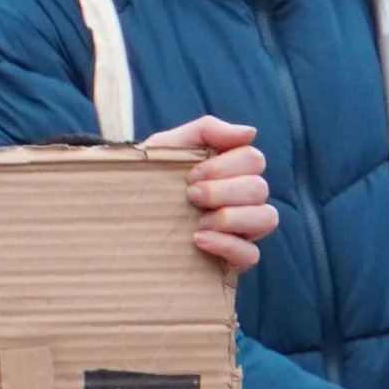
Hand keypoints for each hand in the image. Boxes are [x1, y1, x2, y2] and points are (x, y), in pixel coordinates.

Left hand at [142, 116, 277, 271]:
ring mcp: (241, 230)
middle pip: (260, 189)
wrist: (122, 213)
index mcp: (232, 170)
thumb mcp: (169, 145)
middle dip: (221, 191)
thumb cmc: (148, 176)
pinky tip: (198, 239)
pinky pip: (251, 254)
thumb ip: (207, 130)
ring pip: (266, 219)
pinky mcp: (233, 259)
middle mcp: (243, 199)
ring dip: (231, 217)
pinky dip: (228, 245)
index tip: (191, 174)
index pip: (254, 160)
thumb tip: (250, 133)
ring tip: (198, 222)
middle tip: (190, 196)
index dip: (225, 166)